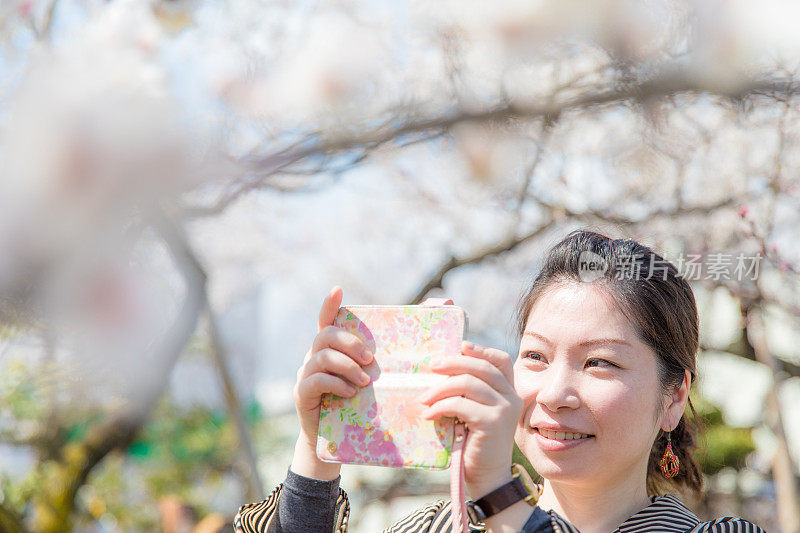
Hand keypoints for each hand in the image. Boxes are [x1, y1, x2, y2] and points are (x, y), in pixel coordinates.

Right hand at [290, 286, 373, 479]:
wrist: (335, 440)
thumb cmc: (357, 405)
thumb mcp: (368, 379)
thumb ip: (383, 358)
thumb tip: (425, 326)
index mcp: (330, 350)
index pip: (326, 320)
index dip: (329, 305)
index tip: (338, 290)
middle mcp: (313, 357)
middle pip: (325, 334)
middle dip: (350, 342)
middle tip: (370, 359)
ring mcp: (305, 374)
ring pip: (321, 356)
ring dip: (347, 366)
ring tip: (364, 382)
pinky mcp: (301, 393)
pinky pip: (315, 380)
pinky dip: (336, 384)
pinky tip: (351, 393)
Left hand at [418, 341, 522, 498]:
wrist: (486, 476)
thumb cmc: (474, 442)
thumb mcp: (475, 410)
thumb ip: (470, 391)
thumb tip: (442, 367)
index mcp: (509, 391)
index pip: (501, 360)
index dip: (481, 350)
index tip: (460, 346)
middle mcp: (512, 397)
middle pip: (481, 367)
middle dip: (453, 363)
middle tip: (431, 367)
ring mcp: (504, 409)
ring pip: (469, 383)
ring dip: (440, 388)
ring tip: (424, 399)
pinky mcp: (493, 422)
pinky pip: (460, 404)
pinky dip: (440, 407)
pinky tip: (429, 415)